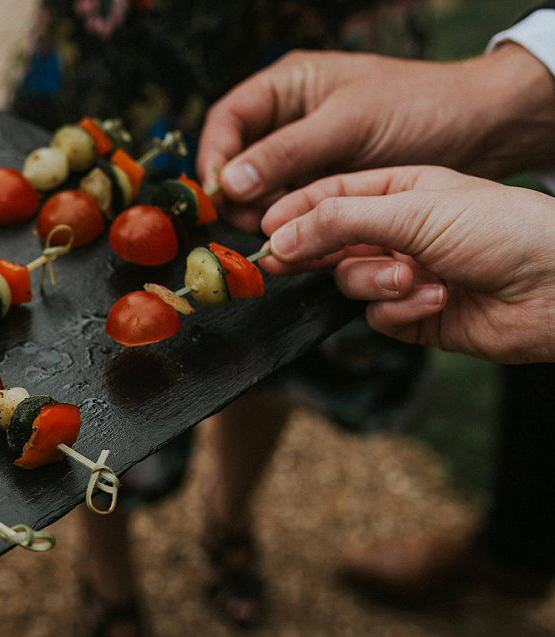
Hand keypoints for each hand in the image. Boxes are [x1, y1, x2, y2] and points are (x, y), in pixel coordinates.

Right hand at [197, 46, 554, 230]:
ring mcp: (306, 153)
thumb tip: (229, 182)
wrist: (481, 131)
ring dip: (262, 213)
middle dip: (238, 194)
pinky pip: (290, 206)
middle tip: (247, 222)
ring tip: (276, 233)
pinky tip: (298, 236)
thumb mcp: (348, 125)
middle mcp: (290, 118)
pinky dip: (289, 223)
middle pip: (237, 159)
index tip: (217, 197)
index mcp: (288, 85)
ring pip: (260, 188)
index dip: (215, 159)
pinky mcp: (324, 183)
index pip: (227, 121)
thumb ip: (285, 153)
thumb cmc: (421, 107)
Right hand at [260, 166, 554, 363]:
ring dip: (375, 282)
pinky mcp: (412, 315)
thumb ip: (338, 221)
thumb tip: (279, 238)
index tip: (264, 233)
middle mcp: (398, 231)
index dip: (294, 213)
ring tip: (412, 279)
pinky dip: (402, 310)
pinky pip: (376, 316)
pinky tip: (438, 298)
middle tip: (282, 264)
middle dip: (314, 253)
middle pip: (329, 242)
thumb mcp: (413, 209)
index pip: (329, 196)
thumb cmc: (502, 229)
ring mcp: (403, 274)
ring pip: (349, 282)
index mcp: (401, 190)